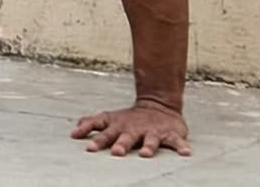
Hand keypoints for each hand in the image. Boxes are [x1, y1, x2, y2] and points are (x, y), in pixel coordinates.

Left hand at [72, 103, 190, 157]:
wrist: (158, 105)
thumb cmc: (129, 118)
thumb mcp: (110, 118)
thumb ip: (92, 123)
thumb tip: (74, 131)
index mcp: (118, 125)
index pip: (101, 128)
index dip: (90, 133)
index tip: (81, 140)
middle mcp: (134, 128)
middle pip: (125, 137)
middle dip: (120, 144)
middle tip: (116, 152)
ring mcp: (152, 131)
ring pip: (151, 140)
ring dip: (149, 147)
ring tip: (146, 155)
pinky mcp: (170, 134)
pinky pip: (177, 142)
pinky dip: (182, 147)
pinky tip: (186, 153)